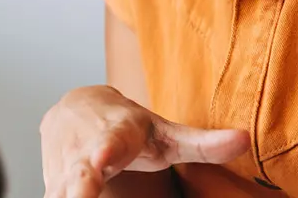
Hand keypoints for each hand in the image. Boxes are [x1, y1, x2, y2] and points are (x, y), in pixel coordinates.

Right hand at [40, 85, 247, 197]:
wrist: (75, 107)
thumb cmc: (129, 126)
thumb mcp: (166, 133)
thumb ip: (203, 143)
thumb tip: (245, 140)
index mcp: (116, 135)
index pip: (111, 143)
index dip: (106, 152)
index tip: (102, 158)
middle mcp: (84, 151)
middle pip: (78, 174)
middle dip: (77, 187)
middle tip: (80, 194)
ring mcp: (63, 168)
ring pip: (59, 190)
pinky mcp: (52, 182)